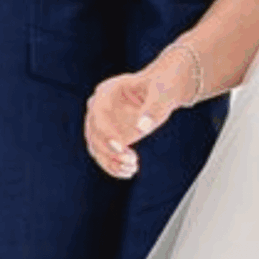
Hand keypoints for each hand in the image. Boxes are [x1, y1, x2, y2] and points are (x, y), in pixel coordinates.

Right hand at [84, 48, 196, 179]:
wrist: (165, 91)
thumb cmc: (163, 87)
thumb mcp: (163, 95)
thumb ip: (153, 109)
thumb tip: (142, 128)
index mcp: (107, 91)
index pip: (97, 113)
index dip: (106, 132)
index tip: (121, 147)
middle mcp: (99, 108)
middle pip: (93, 133)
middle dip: (109, 151)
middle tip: (132, 161)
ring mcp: (102, 124)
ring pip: (96, 147)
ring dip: (110, 162)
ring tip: (132, 169)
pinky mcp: (109, 137)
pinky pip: (104, 154)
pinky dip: (113, 166)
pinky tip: (129, 172)